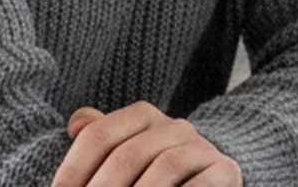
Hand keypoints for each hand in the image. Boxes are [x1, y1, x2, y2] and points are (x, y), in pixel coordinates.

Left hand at [50, 101, 241, 186]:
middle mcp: (174, 126)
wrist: (210, 182)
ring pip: (166, 166)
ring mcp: (201, 148)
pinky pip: (200, 184)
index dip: (73, 169)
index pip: (99, 135)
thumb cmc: (153, 175)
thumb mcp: (127, 153)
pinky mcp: (225, 170)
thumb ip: (101, 137)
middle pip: (128, 154)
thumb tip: (76, 122)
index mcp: (143, 116)